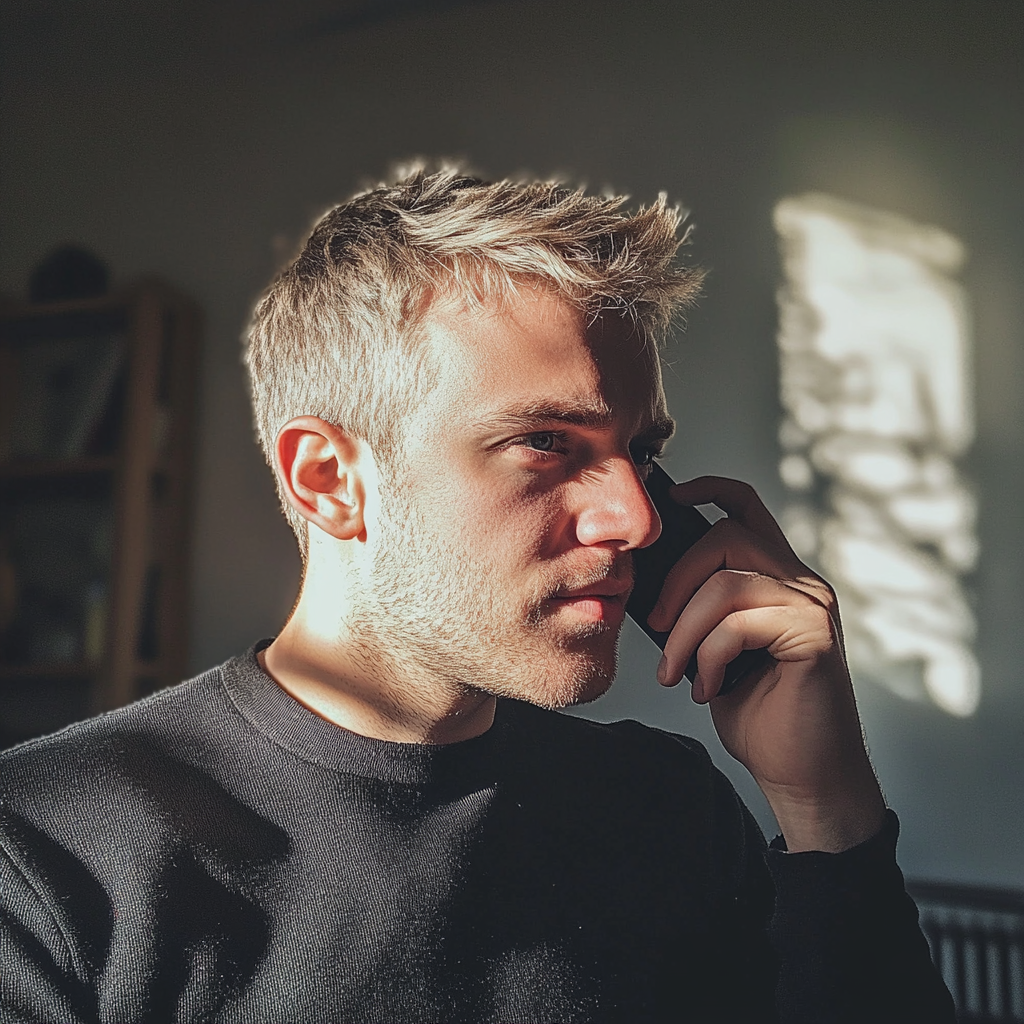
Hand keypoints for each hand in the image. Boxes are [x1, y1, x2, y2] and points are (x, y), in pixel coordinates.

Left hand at [646, 476, 885, 852]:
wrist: (801, 774)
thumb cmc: (758, 712)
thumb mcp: (713, 648)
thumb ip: (699, 608)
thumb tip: (653, 585)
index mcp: (776, 578)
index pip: (746, 508)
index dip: (709, 489)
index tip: (671, 497)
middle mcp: (801, 581)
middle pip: (725, 538)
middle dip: (676, 581)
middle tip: (656, 626)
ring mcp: (812, 604)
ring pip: (725, 581)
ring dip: (684, 630)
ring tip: (677, 672)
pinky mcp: (815, 633)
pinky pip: (738, 622)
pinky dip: (709, 657)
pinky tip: (708, 688)